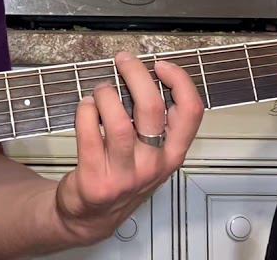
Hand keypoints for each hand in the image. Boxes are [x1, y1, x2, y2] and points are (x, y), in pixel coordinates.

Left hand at [54, 54, 203, 244]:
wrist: (91, 215)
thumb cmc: (122, 176)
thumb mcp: (152, 155)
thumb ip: (157, 123)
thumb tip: (147, 77)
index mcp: (172, 153)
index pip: (191, 112)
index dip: (180, 81)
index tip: (161, 66)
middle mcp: (153, 165)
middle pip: (152, 108)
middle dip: (136, 75)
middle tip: (123, 62)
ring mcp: (124, 174)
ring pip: (118, 121)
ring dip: (106, 94)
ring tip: (101, 91)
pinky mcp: (95, 180)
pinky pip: (88, 133)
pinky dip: (85, 111)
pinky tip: (86, 107)